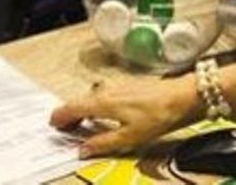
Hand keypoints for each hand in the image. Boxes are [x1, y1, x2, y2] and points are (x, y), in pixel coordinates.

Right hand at [49, 76, 199, 157]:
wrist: (182, 96)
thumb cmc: (157, 116)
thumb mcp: (129, 137)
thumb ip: (103, 144)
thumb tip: (82, 150)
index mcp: (102, 103)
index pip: (72, 108)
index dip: (60, 117)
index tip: (52, 124)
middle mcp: (106, 91)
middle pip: (79, 101)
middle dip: (69, 114)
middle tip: (64, 128)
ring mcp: (117, 85)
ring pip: (91, 97)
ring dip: (83, 108)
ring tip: (82, 123)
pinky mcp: (128, 85)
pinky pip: (103, 94)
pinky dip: (95, 104)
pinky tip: (104, 113)